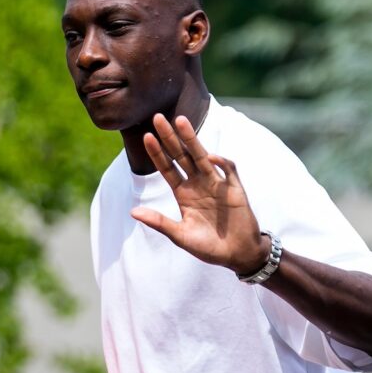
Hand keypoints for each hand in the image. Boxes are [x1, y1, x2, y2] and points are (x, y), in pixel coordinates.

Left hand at [130, 113, 268, 273]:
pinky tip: (211, 158)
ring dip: (192, 139)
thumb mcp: (181, 236)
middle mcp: (198, 184)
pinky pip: (228, 170)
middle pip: (181, 156)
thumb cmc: (209, 247)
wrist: (238, 255)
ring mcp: (216, 184)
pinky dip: (221, 162)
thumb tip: (133, 212)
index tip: (146, 136)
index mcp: (184, 194)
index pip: (167, 168)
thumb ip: (159, 223)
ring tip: (181, 121)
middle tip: (157, 117)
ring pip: (202, 156)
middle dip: (170, 137)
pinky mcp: (235, 189)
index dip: (157, 153)